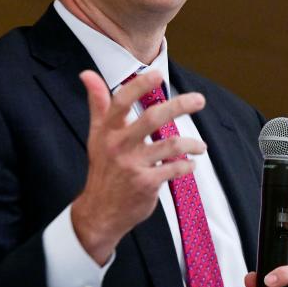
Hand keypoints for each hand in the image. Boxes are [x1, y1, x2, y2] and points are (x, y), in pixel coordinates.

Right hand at [71, 69, 206, 264]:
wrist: (99, 212)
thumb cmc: (102, 169)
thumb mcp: (96, 135)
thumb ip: (97, 104)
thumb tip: (87, 74)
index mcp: (108, 131)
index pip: (121, 101)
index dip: (139, 86)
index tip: (157, 74)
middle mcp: (119, 146)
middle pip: (152, 118)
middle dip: (179, 105)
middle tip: (199, 99)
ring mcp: (133, 165)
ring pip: (170, 145)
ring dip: (191, 143)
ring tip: (200, 146)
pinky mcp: (146, 184)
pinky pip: (173, 169)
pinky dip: (187, 166)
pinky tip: (191, 165)